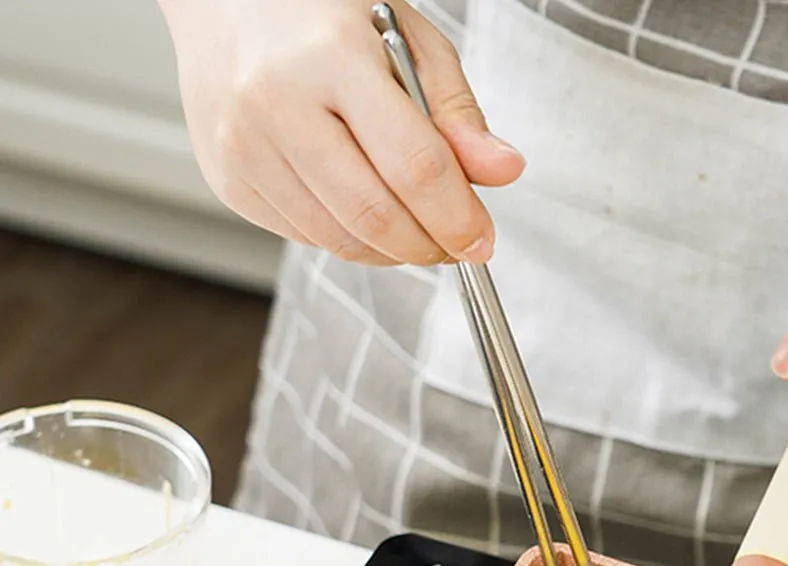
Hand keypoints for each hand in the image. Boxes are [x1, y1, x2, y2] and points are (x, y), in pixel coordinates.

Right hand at [158, 0, 524, 265]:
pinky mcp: (229, 181)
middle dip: (430, 246)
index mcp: (329, 54)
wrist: (219, 1)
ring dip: (394, 251)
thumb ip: (455, 109)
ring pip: (342, 240)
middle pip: (377, 216)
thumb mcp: (404, 37)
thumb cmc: (318, 13)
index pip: (414, 164)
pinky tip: (361, 206)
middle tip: (455, 244)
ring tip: (415, 227)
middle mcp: (276, 101)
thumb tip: (502, 170)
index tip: (482, 240)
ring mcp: (243, 147)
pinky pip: (308, 238)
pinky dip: (350, 239)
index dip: (458, 216)